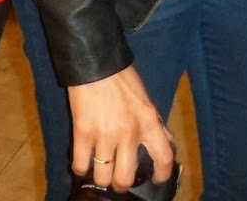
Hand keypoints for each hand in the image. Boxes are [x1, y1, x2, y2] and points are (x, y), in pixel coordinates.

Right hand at [67, 67, 174, 192]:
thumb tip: (166, 140)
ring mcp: (105, 135)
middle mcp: (129, 132)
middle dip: (122, 184)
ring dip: (101, 178)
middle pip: (126, 178)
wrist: (95, 62)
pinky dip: (80, 168)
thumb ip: (155, 122)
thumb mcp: (145, 99)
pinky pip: (80, 164)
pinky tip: (82, 163)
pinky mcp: (83, 133)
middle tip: (118, 180)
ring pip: (103, 176)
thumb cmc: (121, 77)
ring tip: (100, 172)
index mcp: (149, 121)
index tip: (155, 179)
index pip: (163, 158)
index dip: (161, 174)